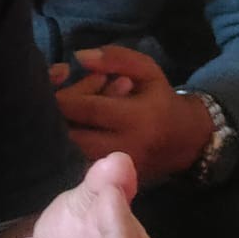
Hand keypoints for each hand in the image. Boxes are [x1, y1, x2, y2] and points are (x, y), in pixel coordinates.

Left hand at [50, 46, 209, 182]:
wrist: (185, 142)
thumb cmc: (161, 100)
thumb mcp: (147, 71)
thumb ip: (116, 59)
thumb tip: (79, 57)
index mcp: (138, 118)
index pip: (90, 109)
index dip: (65, 95)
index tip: (54, 80)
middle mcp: (126, 147)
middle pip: (74, 135)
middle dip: (57, 115)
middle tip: (54, 96)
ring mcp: (116, 169)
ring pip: (72, 152)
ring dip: (60, 130)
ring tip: (67, 110)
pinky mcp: (109, 180)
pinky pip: (78, 163)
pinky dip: (67, 144)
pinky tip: (72, 125)